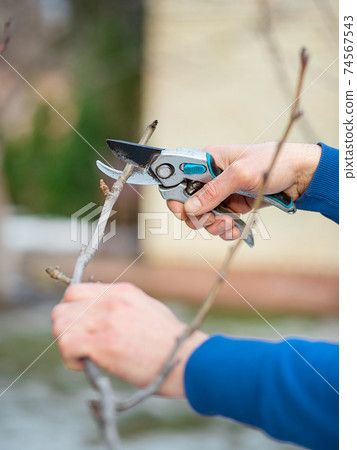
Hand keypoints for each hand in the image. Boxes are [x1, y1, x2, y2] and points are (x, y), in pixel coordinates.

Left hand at [52, 283, 207, 397]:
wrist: (190, 359)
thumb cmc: (171, 342)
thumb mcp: (147, 309)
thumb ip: (123, 307)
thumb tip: (100, 314)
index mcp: (123, 291)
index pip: (74, 291)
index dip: (71, 312)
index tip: (81, 329)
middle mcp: (112, 301)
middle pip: (62, 308)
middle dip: (66, 330)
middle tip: (81, 346)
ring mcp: (109, 320)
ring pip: (60, 324)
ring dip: (66, 344)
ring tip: (85, 357)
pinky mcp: (106, 343)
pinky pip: (66, 345)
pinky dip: (70, 359)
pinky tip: (86, 365)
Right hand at [167, 142, 320, 239]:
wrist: (299, 175)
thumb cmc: (272, 162)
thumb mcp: (240, 174)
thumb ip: (214, 191)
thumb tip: (190, 208)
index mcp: (206, 160)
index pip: (178, 179)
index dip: (176, 197)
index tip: (184, 212)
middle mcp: (210, 177)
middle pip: (188, 203)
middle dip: (198, 216)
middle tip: (212, 220)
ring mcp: (221, 193)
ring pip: (203, 216)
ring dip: (213, 225)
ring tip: (228, 224)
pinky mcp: (232, 205)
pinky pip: (219, 222)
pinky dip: (225, 229)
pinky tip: (235, 229)